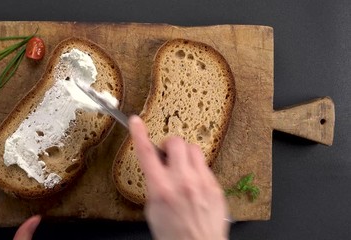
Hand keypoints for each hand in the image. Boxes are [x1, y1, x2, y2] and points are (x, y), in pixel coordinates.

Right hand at [129, 115, 229, 239]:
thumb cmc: (172, 234)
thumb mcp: (153, 209)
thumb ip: (155, 184)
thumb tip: (157, 169)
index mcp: (161, 188)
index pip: (146, 153)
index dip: (139, 133)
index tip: (136, 121)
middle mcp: (182, 181)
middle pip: (176, 142)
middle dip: (170, 145)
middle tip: (168, 155)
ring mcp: (202, 183)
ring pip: (194, 149)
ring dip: (185, 154)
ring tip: (183, 168)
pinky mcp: (215, 187)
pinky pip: (205, 166)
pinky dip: (197, 169)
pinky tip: (195, 183)